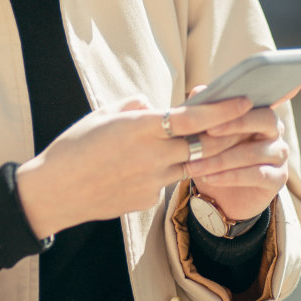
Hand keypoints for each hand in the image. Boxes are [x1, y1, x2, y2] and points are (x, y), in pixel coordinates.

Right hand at [15, 93, 253, 239]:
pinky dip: (168, 172)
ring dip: (204, 154)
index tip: (244, 100)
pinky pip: (167, 182)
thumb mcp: (102, 115)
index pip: (194, 118)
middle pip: (204, 145)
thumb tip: (153, 105)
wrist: (55, 191)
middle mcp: (152, 155)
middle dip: (228, 134)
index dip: (224, 110)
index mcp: (140, 127)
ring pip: (191, 165)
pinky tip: (151, 170)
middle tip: (246, 123)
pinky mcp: (148, 200)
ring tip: (215, 143)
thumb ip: (134, 107)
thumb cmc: (74, 146)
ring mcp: (152, 181)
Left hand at [186, 97, 293, 222]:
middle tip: (207, 135)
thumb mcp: (205, 135)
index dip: (232, 110)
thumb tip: (199, 90)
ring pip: (254, 152)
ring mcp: (279, 155)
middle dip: (233, 127)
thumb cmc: (214, 157)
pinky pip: (257, 174)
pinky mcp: (278, 178)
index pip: (253, 104)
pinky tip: (210, 178)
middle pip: (264, 120)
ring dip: (221, 159)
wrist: (220, 197)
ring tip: (195, 166)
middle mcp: (275, 131)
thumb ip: (205, 111)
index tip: (208, 122)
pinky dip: (230, 176)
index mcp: (259, 113)